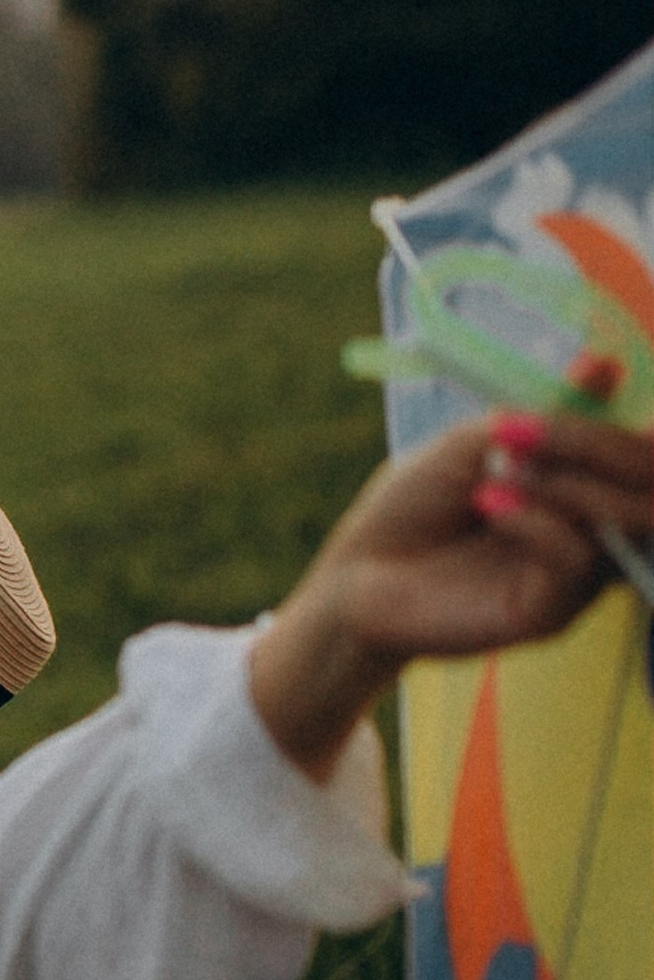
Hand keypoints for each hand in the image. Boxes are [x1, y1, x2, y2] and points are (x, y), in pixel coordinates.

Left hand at [251, 410, 653, 778]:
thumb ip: (541, 415)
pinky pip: (576, 560)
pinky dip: (538, 521)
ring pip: (627, 524)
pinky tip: (489, 503)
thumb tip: (603, 366)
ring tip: (501, 468)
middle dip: (603, 446)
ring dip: (569, 483)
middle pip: (650, 487)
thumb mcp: (473, 443)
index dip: (622, 423)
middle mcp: (593, 532)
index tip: (587, 377)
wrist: (355, 575)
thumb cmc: (412, 506)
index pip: (639, 454)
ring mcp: (576, 576)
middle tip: (534, 430)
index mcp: (581, 487)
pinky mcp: (550, 613)